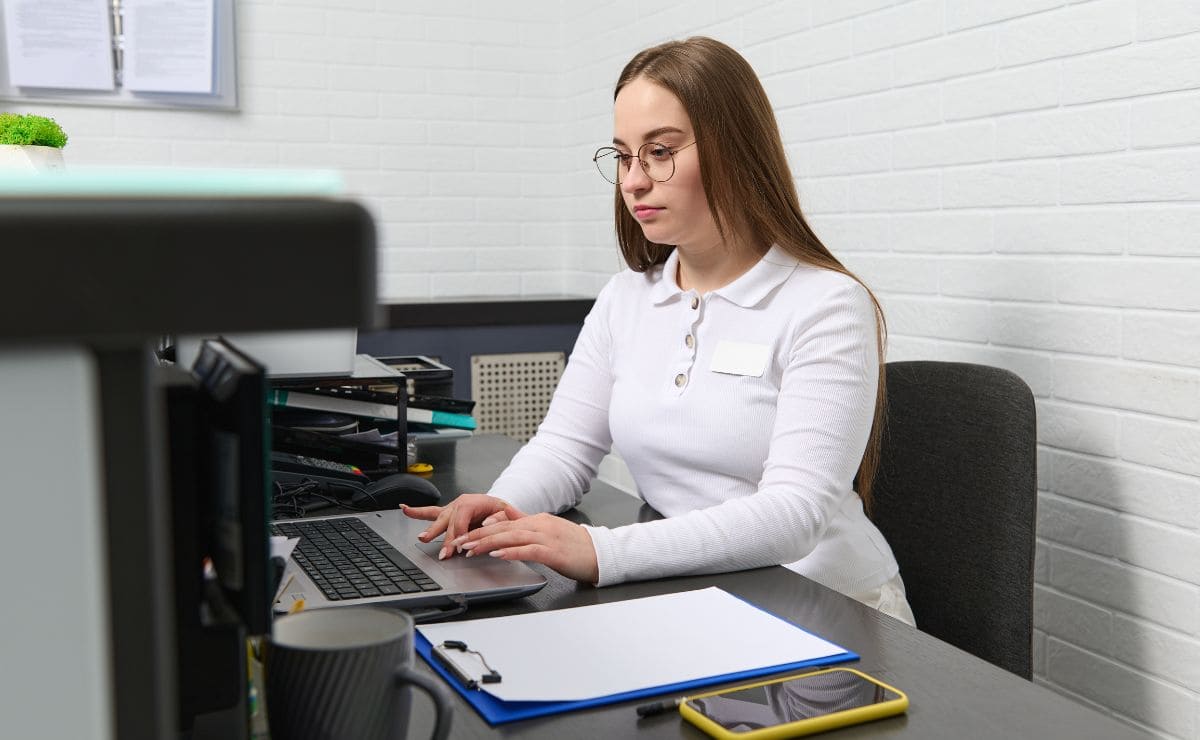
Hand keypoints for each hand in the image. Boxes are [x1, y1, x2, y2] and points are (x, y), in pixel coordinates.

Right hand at [401, 493, 516, 560]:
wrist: (496, 506)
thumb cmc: (500, 511)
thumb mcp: (506, 512)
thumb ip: (499, 517)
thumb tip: (488, 523)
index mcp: (473, 502)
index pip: (463, 518)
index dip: (460, 533)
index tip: (460, 547)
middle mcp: (460, 503)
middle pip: (449, 521)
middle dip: (445, 538)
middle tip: (444, 552)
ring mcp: (451, 508)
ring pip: (438, 519)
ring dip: (430, 530)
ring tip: (422, 538)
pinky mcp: (446, 514)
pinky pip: (430, 512)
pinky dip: (417, 512)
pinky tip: (405, 509)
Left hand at [454, 513, 599, 583]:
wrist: (601, 553)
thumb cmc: (575, 547)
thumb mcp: (548, 533)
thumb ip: (527, 530)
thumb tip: (506, 526)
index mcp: (537, 520)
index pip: (503, 522)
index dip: (482, 529)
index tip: (465, 535)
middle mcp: (540, 525)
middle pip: (503, 528)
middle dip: (478, 535)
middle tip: (459, 542)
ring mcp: (547, 537)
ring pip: (511, 537)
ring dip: (488, 543)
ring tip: (471, 549)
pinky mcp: (553, 552)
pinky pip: (528, 550)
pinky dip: (511, 551)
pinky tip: (498, 554)